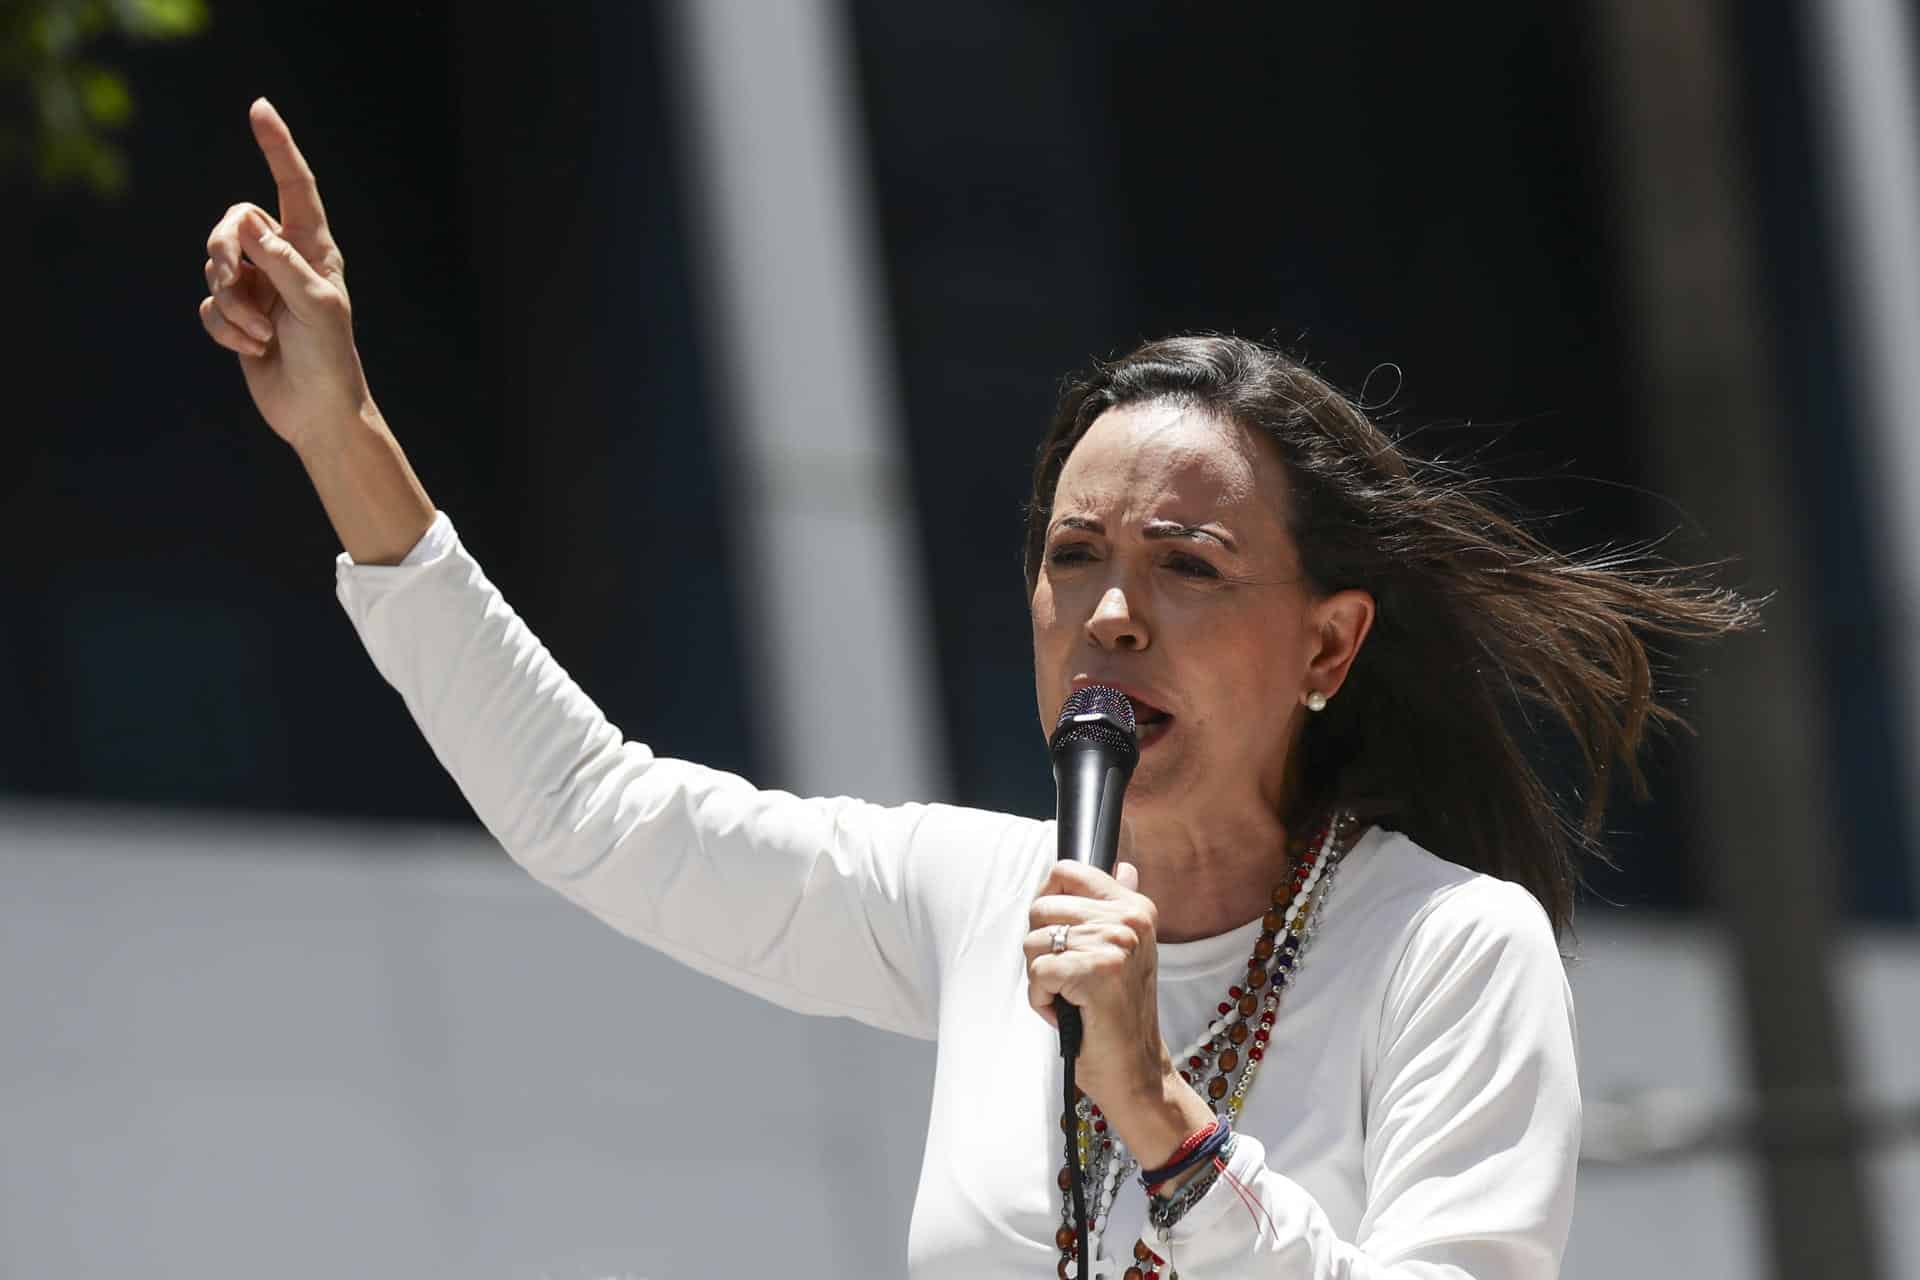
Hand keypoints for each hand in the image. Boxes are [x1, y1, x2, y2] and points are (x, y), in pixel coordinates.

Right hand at [199, 98, 373, 453]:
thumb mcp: (315, 307)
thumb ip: (282, 263)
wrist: (318, 413)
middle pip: (232, 225)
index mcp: (312, 249)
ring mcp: (258, 287)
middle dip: (222, 252)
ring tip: (261, 334)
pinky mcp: (236, 316)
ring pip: (214, 268)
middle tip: (233, 282)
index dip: (277, 148)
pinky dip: (224, 328)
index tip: (260, 109)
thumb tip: (248, 223)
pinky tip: (252, 350)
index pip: (294, 188)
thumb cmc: (330, 359)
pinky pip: (208, 306)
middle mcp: (283, 260)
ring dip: (230, 304)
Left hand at [1025, 858, 1172, 1111]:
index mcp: (1135, 907)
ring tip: (1071, 997)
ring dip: (1040, 978)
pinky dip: (1041, 999)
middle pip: (1041, 908)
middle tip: (1069, 978)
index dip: (1048, 904)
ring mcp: (1115, 944)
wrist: (1135, 1069)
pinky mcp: (1097, 973)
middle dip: (1041, 948)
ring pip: (1034, 941)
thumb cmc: (1118, 1013)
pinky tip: (1066, 1011)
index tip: (1059, 934)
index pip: (1067, 870)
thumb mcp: (1124, 951)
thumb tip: (1124, 865)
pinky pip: (1038, 972)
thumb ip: (1115, 906)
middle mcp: (1129, 919)